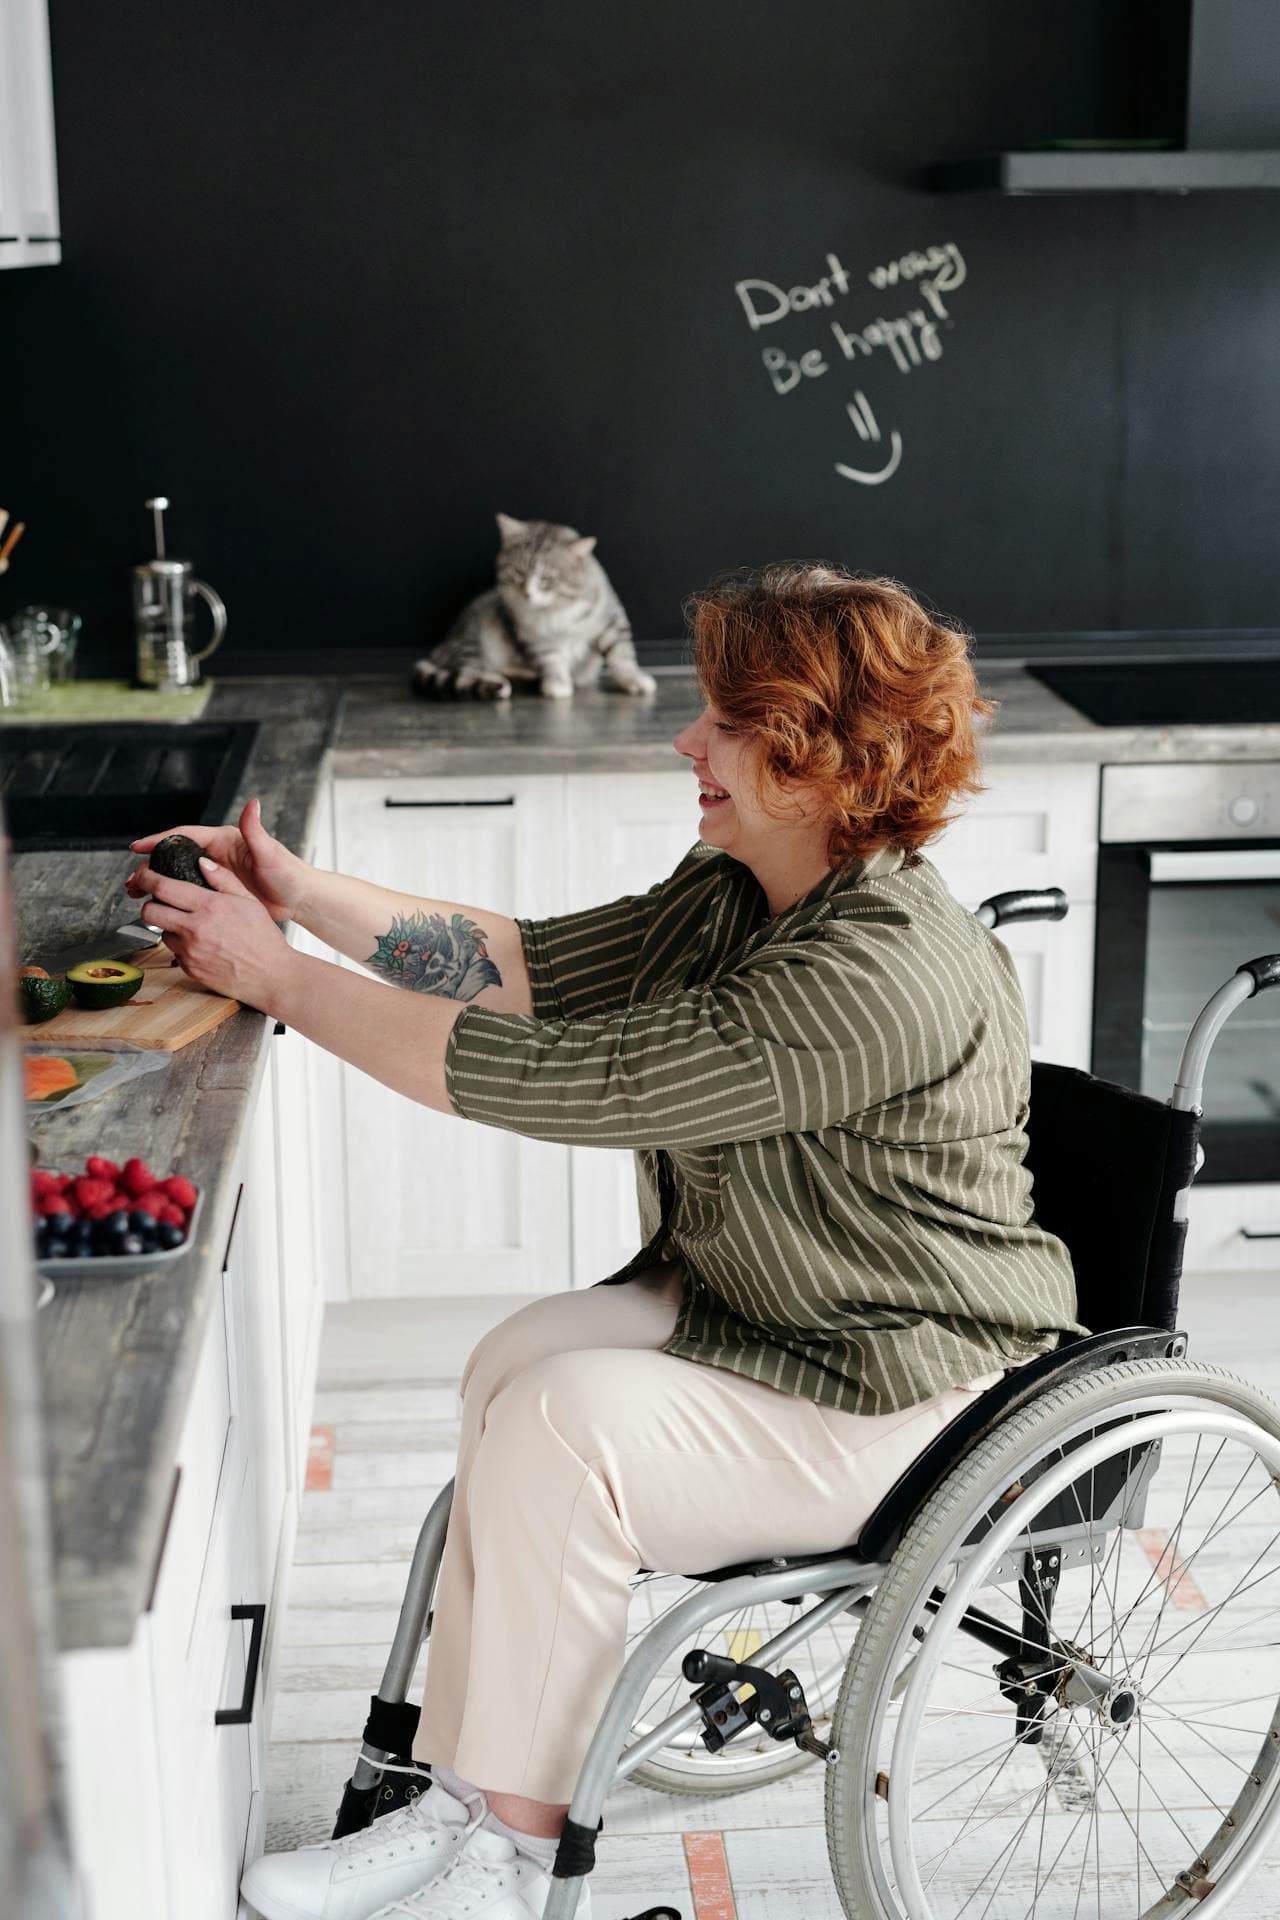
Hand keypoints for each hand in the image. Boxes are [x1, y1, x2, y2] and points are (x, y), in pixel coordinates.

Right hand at [127, 798, 309, 923]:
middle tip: (132, 879)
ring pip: (178, 876)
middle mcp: (216, 855)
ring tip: (136, 893)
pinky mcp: (218, 892)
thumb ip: (256, 830)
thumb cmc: (288, 873)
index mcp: (224, 840)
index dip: (159, 840)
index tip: (138, 847)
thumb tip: (253, 804)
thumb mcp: (269, 852)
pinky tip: (160, 908)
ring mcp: (216, 874)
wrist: (298, 899)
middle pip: (175, 857)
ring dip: (157, 883)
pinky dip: (172, 898)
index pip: (184, 836)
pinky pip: (189, 893)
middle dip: (151, 866)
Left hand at [136, 854, 298, 1011]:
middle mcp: (195, 929)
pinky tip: (202, 944)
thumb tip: (202, 863)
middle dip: (150, 903)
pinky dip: (182, 945)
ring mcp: (190, 952)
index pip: (163, 887)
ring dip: (169, 926)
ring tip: (191, 925)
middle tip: (161, 901)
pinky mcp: (189, 969)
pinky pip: (175, 952)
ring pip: (161, 932)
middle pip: (150, 911)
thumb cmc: (264, 939)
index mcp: (210, 907)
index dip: (147, 877)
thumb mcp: (249, 901)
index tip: (145, 875)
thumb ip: (223, 878)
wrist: (270, 976)